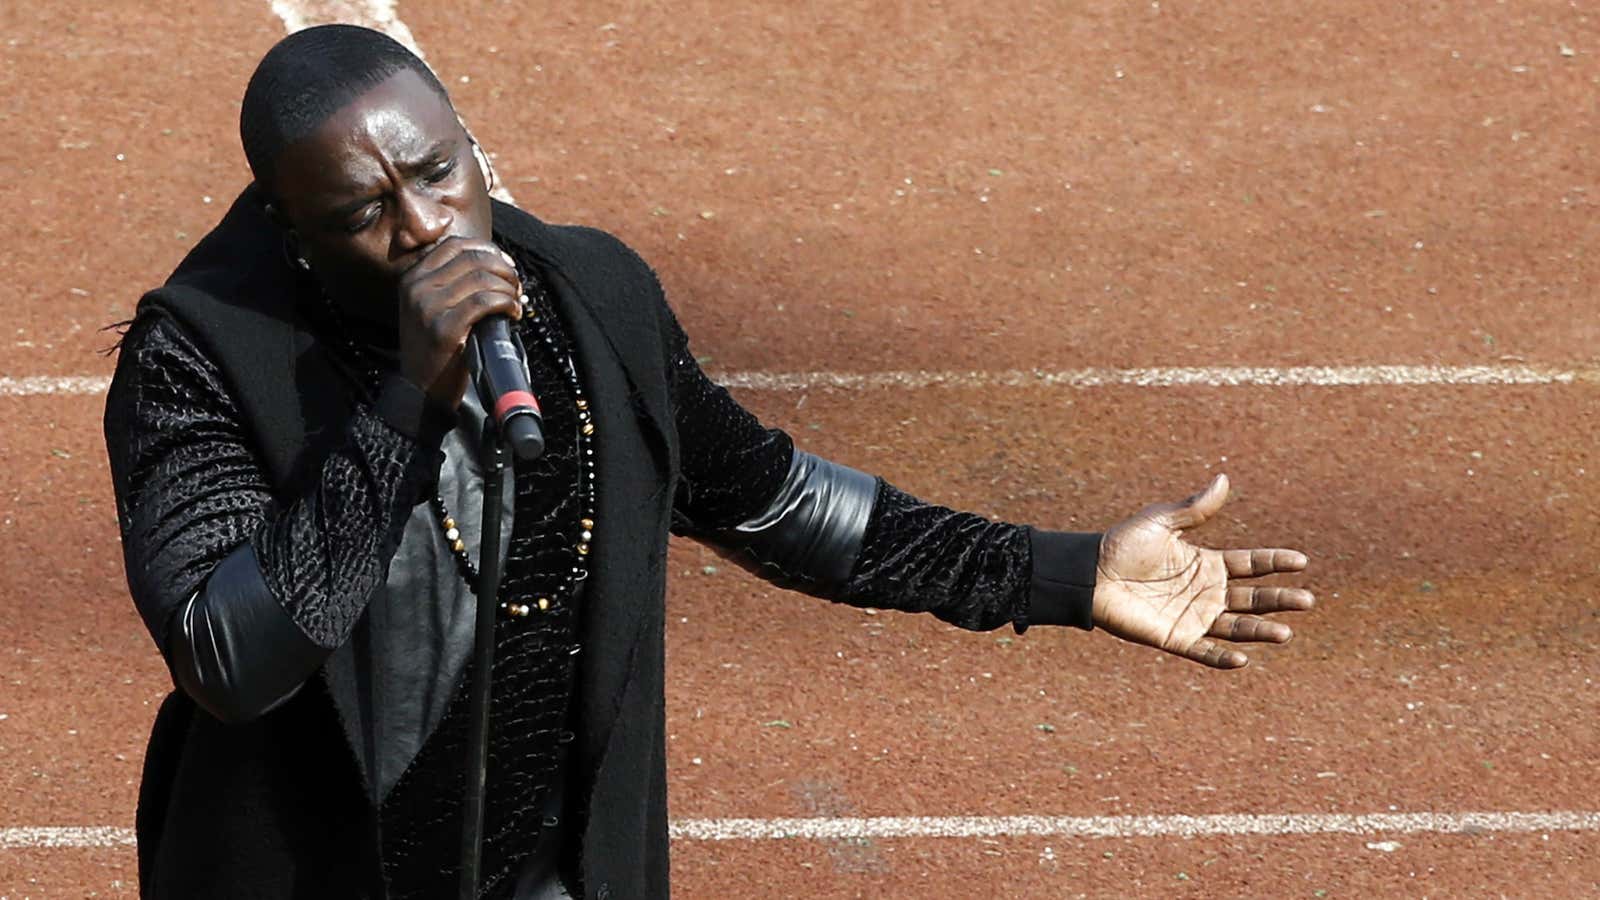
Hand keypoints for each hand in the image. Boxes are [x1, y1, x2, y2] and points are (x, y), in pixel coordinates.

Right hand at [396, 236, 523, 409]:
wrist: (419, 391)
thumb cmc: (435, 350)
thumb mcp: (430, 308)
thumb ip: (451, 283)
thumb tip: (496, 263)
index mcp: (412, 277)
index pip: (455, 245)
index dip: (487, 250)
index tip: (506, 264)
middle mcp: (417, 287)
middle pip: (473, 258)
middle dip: (504, 269)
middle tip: (516, 286)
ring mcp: (428, 306)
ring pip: (483, 278)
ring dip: (509, 287)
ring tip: (515, 301)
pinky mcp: (444, 328)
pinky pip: (486, 302)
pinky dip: (507, 304)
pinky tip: (512, 314)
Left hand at [1091, 474, 1312, 668]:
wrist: (1090, 573)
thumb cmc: (1123, 545)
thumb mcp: (1162, 521)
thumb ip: (1195, 509)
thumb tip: (1223, 479)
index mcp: (1207, 564)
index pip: (1251, 565)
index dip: (1275, 562)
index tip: (1301, 561)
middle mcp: (1207, 592)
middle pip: (1253, 599)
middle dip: (1280, 600)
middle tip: (1307, 600)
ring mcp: (1193, 617)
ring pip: (1236, 627)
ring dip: (1261, 631)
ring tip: (1285, 633)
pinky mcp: (1175, 638)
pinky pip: (1204, 651)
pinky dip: (1222, 658)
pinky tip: (1243, 659)